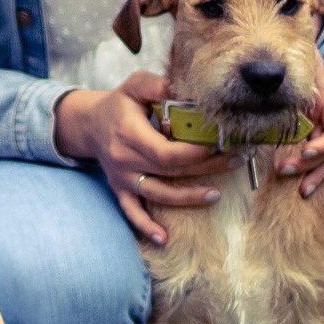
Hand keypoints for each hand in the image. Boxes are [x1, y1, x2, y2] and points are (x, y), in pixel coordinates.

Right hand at [53, 71, 242, 242]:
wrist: (88, 125)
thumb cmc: (119, 104)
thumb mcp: (134, 86)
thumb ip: (156, 85)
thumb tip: (181, 88)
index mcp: (130, 134)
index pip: (166, 151)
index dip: (194, 153)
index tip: (219, 145)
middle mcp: (125, 159)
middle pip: (170, 171)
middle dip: (205, 168)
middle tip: (235, 160)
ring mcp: (123, 178)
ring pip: (157, 194)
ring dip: (187, 198)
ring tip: (215, 195)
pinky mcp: (120, 189)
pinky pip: (131, 212)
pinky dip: (145, 227)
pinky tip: (163, 238)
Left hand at [273, 53, 323, 200]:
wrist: (285, 45)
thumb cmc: (289, 53)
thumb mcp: (294, 63)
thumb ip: (288, 75)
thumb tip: (267, 82)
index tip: (306, 152)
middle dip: (311, 164)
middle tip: (285, 170)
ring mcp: (319, 124)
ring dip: (316, 175)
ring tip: (302, 191)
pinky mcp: (309, 131)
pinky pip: (320, 155)